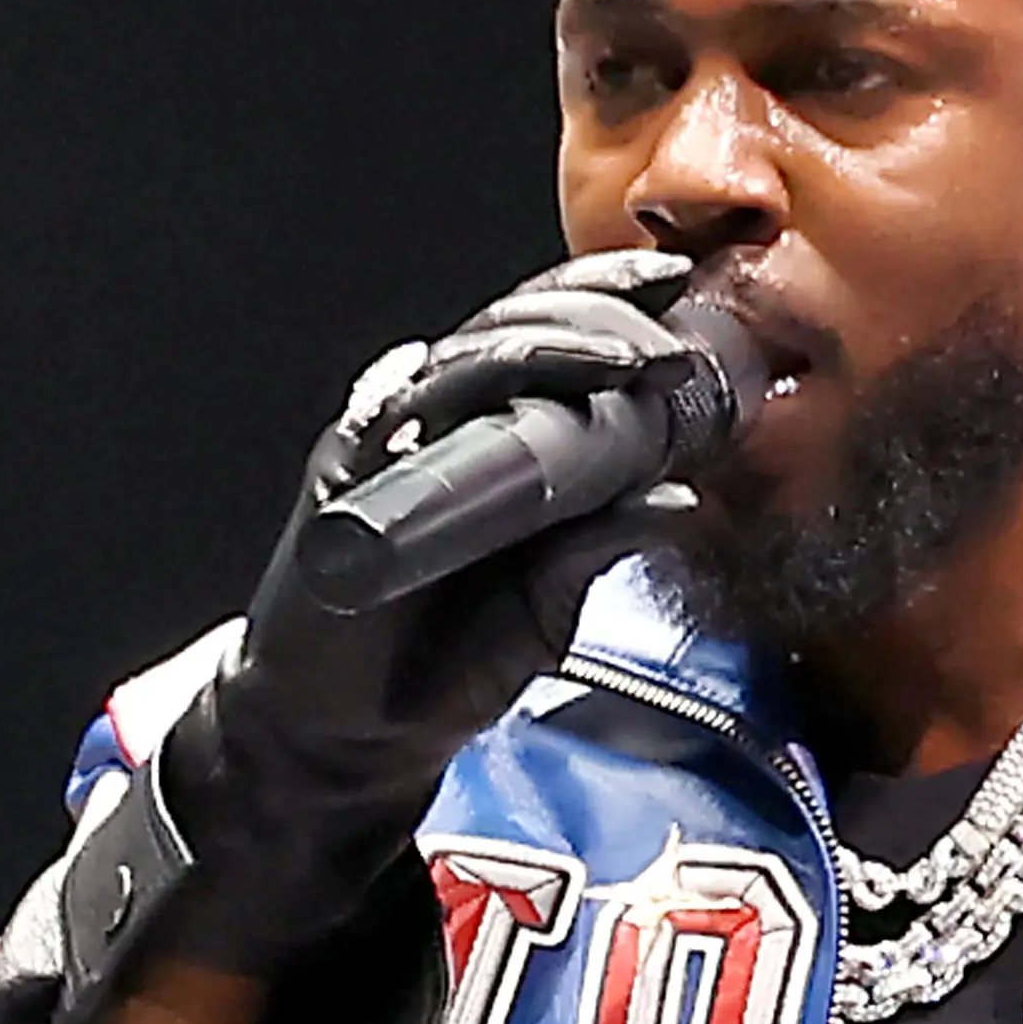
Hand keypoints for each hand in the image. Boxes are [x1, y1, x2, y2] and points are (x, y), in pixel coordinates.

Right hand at [160, 247, 702, 973]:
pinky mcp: (342, 487)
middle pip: (513, 333)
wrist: (353, 735)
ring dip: (546, 351)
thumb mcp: (548, 608)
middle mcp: (441, 428)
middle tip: (669, 341)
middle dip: (597, 321)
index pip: (551, 342)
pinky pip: (387, 421)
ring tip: (622, 361)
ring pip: (464, 362)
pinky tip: (484, 386)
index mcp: (496, 440)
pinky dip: (437, 400)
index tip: (680, 288)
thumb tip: (679, 496)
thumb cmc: (444, 663)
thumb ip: (601, 547)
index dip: (609, 303)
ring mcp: (389, 449)